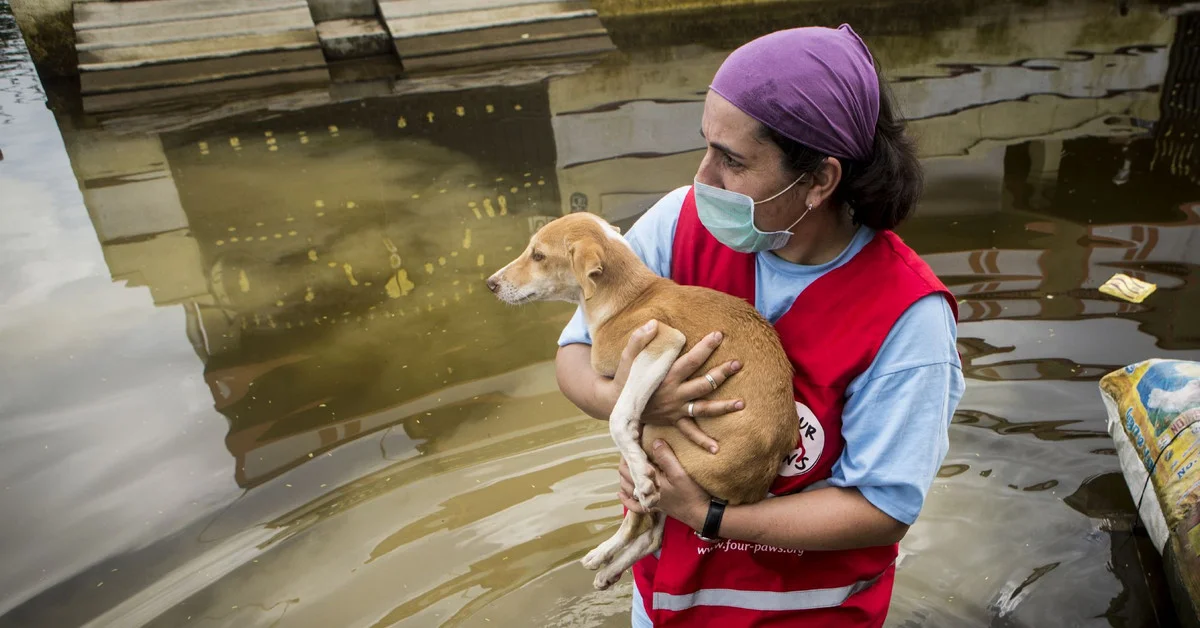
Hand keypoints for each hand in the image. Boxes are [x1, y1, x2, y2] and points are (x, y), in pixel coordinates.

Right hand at [606, 320, 743, 453]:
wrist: (615, 405)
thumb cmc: (624, 377)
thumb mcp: (627, 357)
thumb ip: (639, 339)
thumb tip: (653, 323)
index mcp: (666, 377)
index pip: (691, 360)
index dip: (705, 347)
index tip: (719, 335)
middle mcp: (674, 394)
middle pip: (703, 384)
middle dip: (721, 374)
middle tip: (738, 364)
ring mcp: (675, 409)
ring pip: (703, 408)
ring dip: (723, 407)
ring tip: (742, 403)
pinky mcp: (673, 420)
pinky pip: (689, 432)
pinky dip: (701, 441)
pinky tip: (716, 448)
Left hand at [618, 442, 711, 529]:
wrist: (699, 514)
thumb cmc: (691, 493)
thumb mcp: (680, 473)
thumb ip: (666, 458)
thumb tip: (654, 442)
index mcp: (648, 481)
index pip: (629, 465)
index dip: (628, 452)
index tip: (631, 440)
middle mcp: (644, 491)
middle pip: (625, 475)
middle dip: (626, 462)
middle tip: (632, 449)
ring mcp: (647, 500)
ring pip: (626, 487)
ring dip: (624, 476)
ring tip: (629, 464)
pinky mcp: (653, 506)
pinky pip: (634, 505)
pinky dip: (627, 498)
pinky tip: (623, 494)